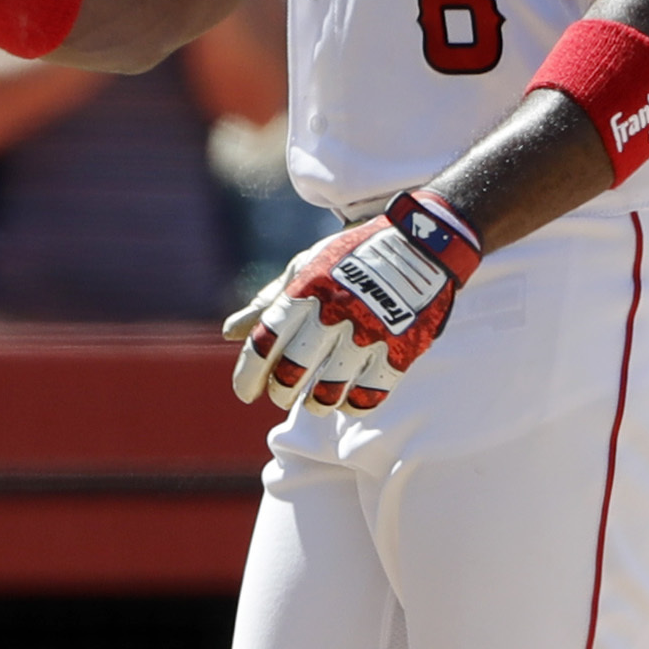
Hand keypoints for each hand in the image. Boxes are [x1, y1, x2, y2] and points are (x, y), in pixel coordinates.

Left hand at [227, 194, 481, 415]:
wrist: (420, 243)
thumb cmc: (352, 256)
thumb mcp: (306, 267)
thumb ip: (268, 302)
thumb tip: (228, 334)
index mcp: (306, 290)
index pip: (265, 343)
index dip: (248, 373)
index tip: (244, 392)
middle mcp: (334, 314)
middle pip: (292, 373)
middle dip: (281, 391)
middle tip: (282, 392)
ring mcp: (369, 334)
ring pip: (328, 391)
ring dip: (316, 402)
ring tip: (314, 400)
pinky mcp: (401, 349)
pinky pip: (369, 394)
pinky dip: (353, 404)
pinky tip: (347, 401)